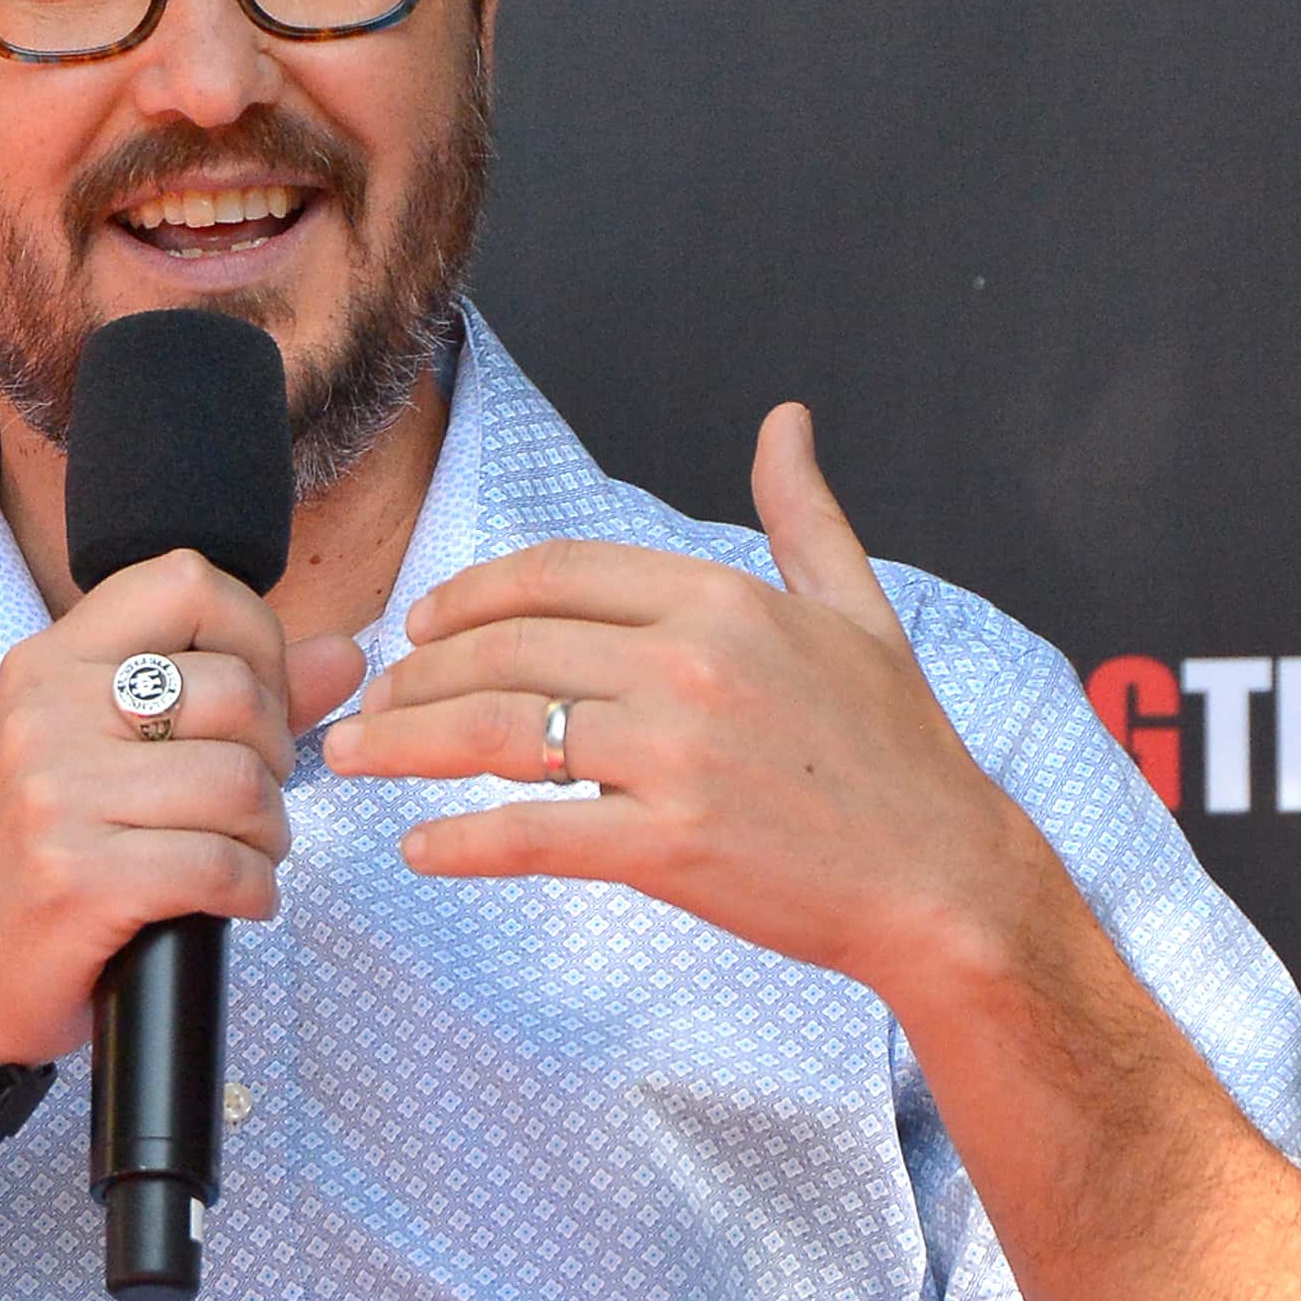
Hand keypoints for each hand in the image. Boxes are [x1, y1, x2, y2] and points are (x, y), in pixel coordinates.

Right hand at [0, 549, 363, 1062]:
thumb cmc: (49, 853)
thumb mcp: (115, 752)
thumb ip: (235, 696)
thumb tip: (344, 654)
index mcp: (52, 662)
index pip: (188, 583)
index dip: (255, 637)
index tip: (255, 703)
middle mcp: (47, 713)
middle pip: (236, 693)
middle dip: (274, 757)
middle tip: (249, 803)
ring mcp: (57, 795)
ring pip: (241, 784)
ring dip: (270, 835)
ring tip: (244, 856)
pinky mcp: (78, 878)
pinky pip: (220, 866)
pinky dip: (253, 891)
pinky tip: (236, 901)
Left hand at [323, 405, 1044, 997]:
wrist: (946, 877)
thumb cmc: (901, 753)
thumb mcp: (859, 610)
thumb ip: (804, 515)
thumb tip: (785, 423)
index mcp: (720, 598)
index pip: (551, 574)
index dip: (466, 596)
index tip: (419, 625)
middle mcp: (689, 662)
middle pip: (506, 650)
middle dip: (416, 674)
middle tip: (368, 701)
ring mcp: (676, 754)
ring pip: (500, 732)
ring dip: (407, 744)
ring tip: (354, 760)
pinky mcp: (668, 844)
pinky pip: (534, 833)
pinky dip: (463, 844)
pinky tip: (421, 851)